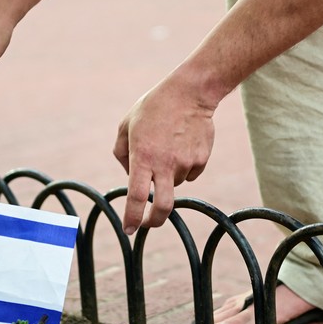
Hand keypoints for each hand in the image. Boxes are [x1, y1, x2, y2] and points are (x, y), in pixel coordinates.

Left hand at [113, 73, 215, 233]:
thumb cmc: (152, 108)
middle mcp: (165, 164)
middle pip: (163, 207)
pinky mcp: (201, 160)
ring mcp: (185, 163)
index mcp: (142, 157)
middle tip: (149, 222)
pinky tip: (181, 144)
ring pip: (174, 184)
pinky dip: (183, 166)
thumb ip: (121, 153)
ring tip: (166, 146)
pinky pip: (189, 173)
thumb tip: (129, 175)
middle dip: (155, 221)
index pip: (137, 197)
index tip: (129, 230)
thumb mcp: (126, 126)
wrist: (189, 93)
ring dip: (167, 175)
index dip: (132, 218)